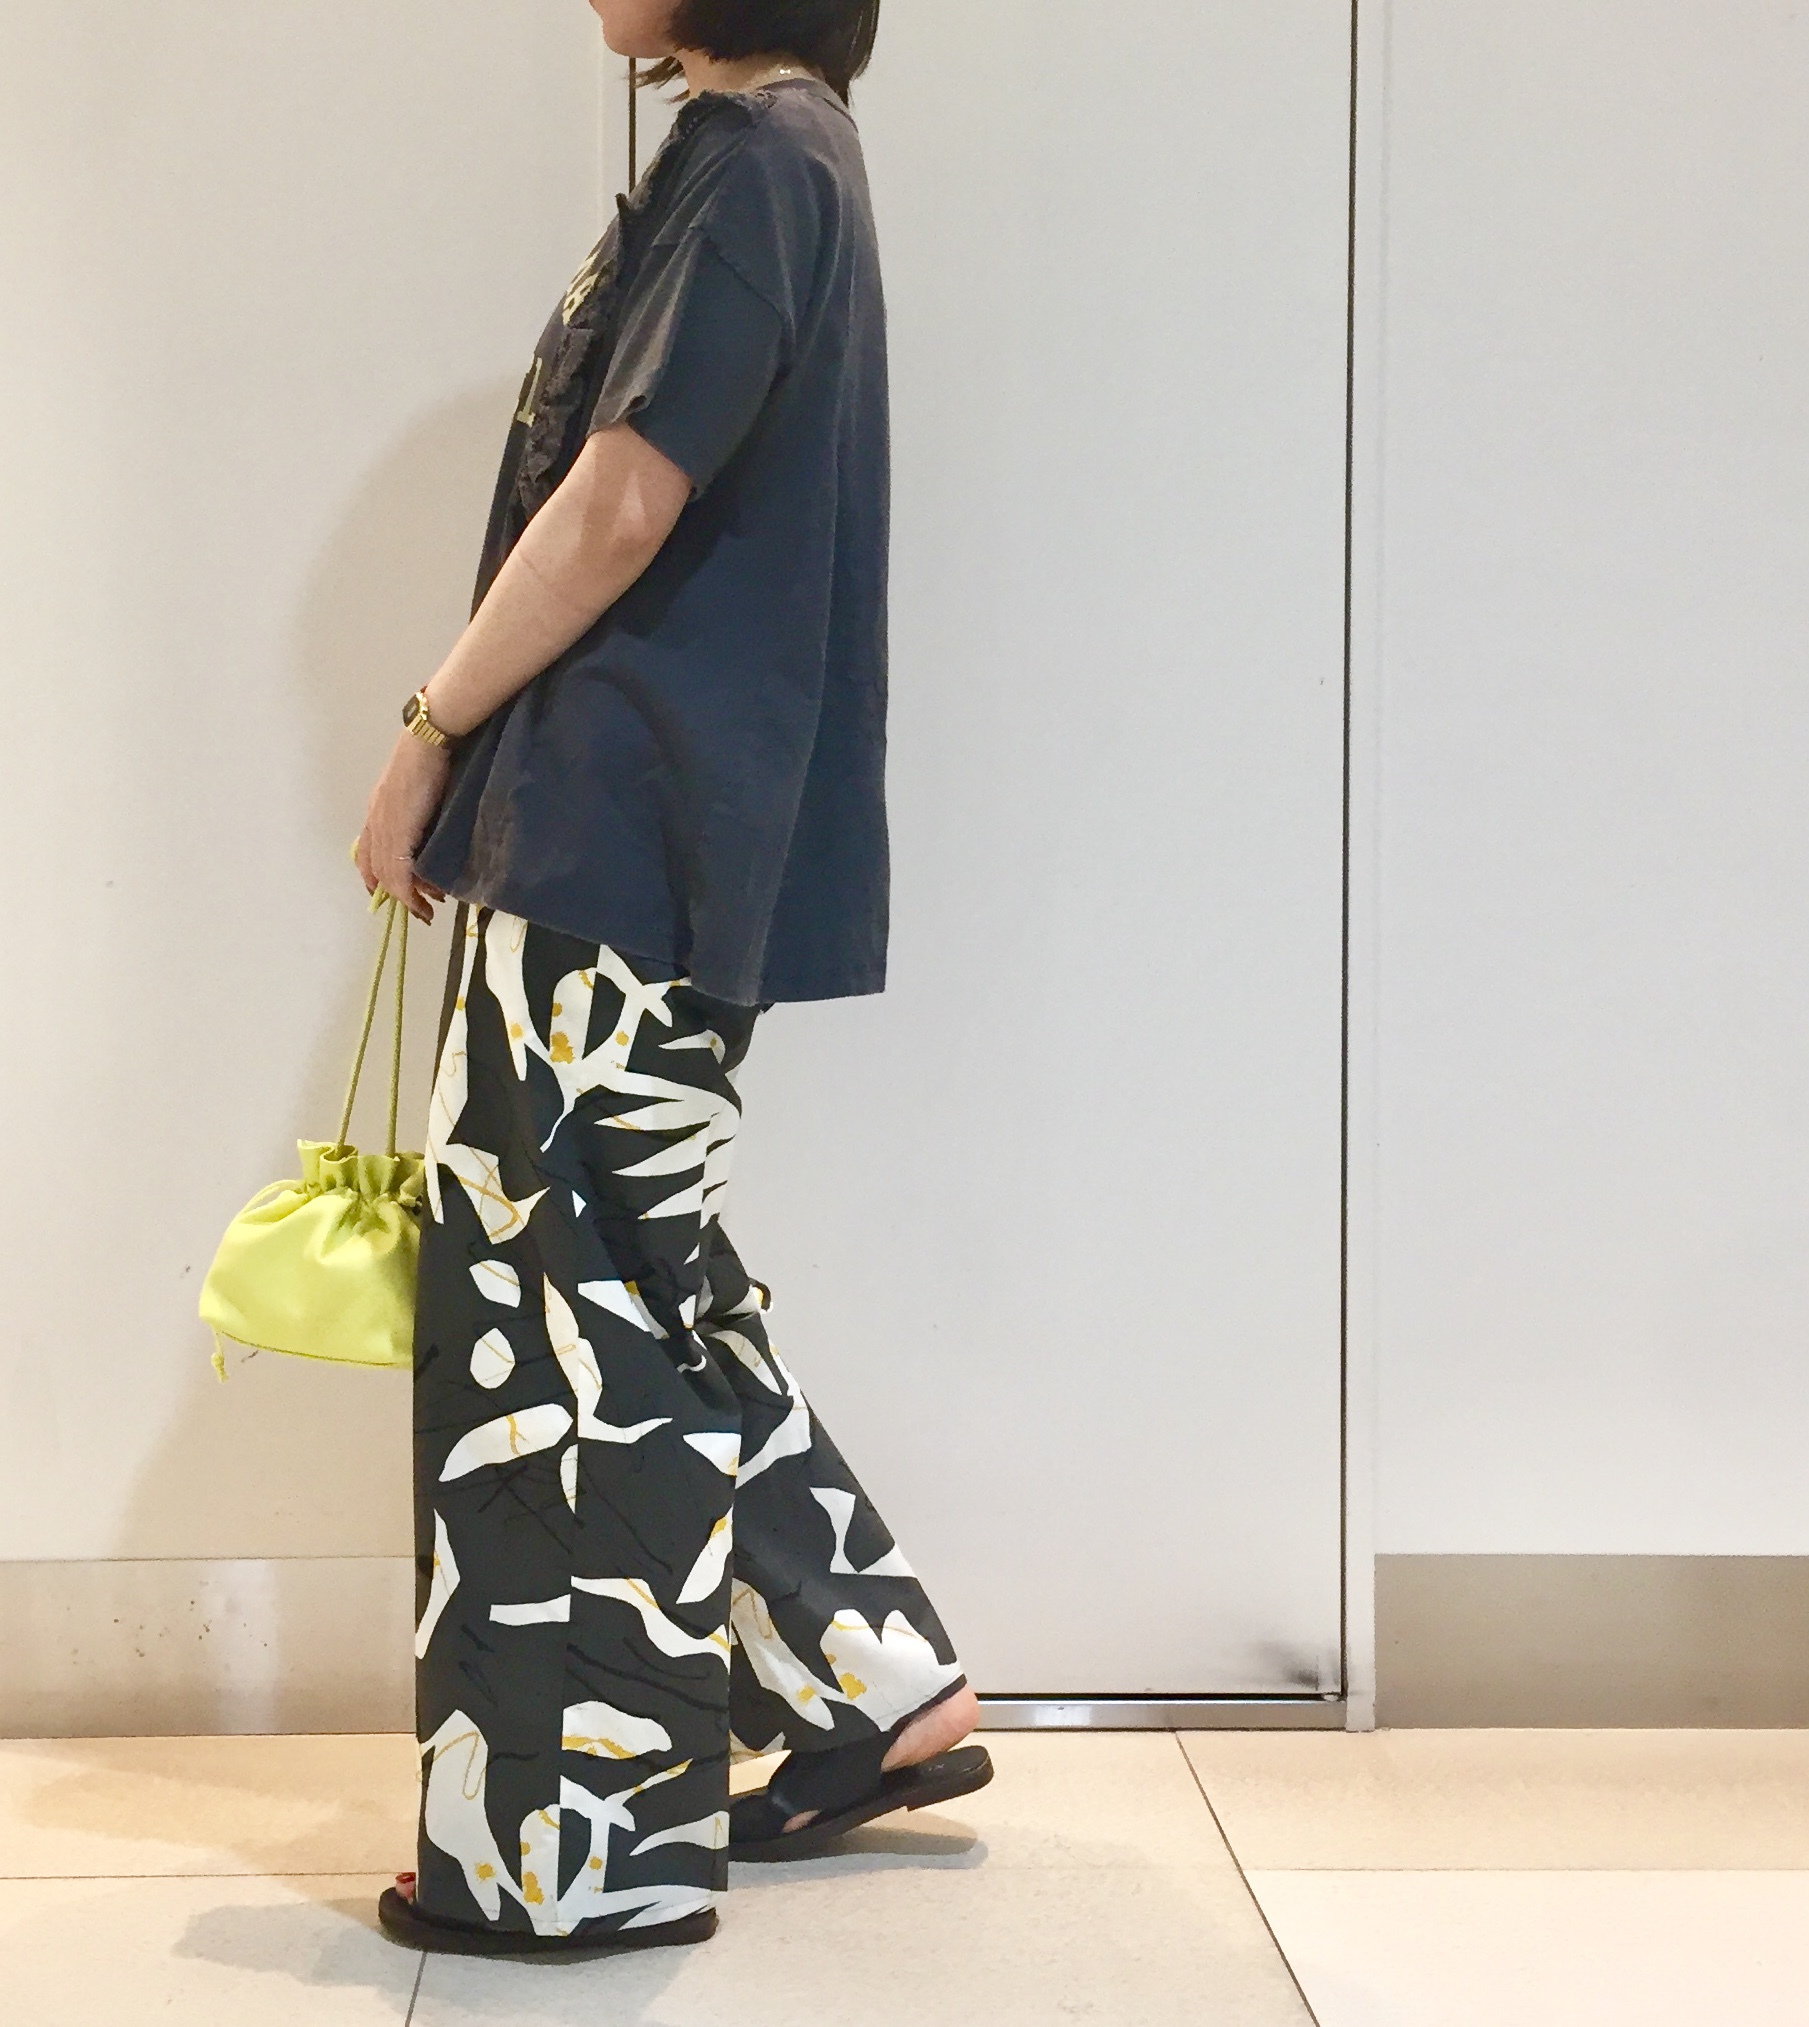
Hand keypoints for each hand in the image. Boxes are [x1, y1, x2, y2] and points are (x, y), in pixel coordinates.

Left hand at [356, 732, 451, 922]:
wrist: (428, 743)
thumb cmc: (430, 757)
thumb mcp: (420, 788)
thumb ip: (418, 811)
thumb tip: (432, 833)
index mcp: (378, 810)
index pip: (368, 851)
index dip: (377, 876)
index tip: (393, 892)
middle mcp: (375, 822)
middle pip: (377, 869)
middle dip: (397, 893)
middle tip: (419, 908)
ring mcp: (384, 828)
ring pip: (387, 875)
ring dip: (407, 897)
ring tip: (426, 909)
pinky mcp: (397, 833)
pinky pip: (398, 873)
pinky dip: (410, 893)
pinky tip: (422, 902)